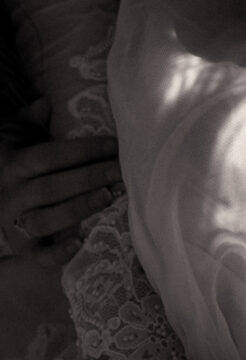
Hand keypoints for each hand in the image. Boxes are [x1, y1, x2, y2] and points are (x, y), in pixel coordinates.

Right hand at [0, 132, 121, 265]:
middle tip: (120, 172)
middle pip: (51, 187)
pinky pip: (37, 255)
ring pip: (45, 219)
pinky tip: (79, 243)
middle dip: (89, 178)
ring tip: (107, 197)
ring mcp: (13, 223)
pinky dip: (57, 254)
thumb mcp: (17, 136)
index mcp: (13, 165)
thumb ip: (30, 120)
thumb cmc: (16, 160)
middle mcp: (10, 195)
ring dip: (78, 208)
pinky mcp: (20, 248)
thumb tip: (43, 104)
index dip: (82, 150)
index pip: (49, 156)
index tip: (114, 146)